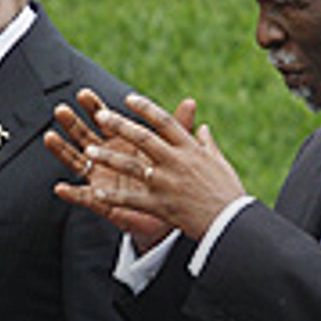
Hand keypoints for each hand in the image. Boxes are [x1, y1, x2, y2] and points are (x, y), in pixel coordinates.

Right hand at [44, 88, 195, 251]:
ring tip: (49, 137)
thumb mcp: (175, 151)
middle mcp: (108, 159)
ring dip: (63, 151)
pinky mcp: (105, 202)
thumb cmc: (171, 179)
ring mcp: (103, 180)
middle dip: (72, 124)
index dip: (94, 108)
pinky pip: (86, 198)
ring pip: (78, 163)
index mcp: (122, 144)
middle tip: (61, 109)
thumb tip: (191, 101)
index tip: (85, 94)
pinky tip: (59, 188)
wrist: (174, 211)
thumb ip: (178, 128)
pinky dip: (73, 194)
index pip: (105, 122)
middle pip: (85, 138)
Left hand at [53, 92, 245, 241]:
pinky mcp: (160, 205)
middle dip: (120, 125)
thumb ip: (206, 143)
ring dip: (108, 158)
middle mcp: (177, 162)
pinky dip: (113, 197)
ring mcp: (167, 183)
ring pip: (132, 166)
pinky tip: (96, 192)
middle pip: (143, 138)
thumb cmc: (228, 192)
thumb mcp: (219, 162)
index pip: (165, 121)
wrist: (231, 223)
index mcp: (190, 148)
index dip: (146, 108)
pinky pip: (131, 200)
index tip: (129, 98)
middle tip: (100, 114)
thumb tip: (202, 126)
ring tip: (89, 151)